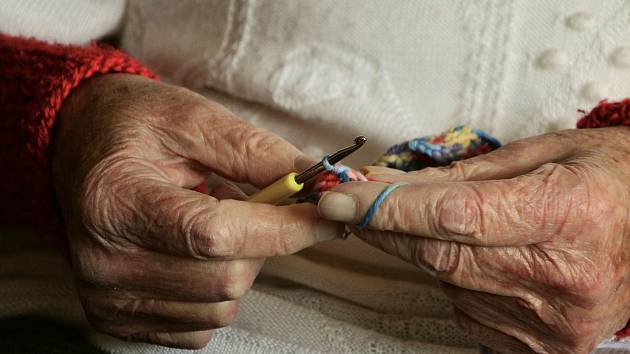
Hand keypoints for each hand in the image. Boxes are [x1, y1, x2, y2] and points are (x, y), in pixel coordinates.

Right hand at [52, 74, 341, 347]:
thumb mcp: (191, 117)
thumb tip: (312, 181)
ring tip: (215, 221)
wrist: (81, 146)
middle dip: (264, 242)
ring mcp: (109, 297)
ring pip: (220, 305)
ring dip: (240, 264)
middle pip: (226, 278)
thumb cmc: (132, 126)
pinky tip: (197, 253)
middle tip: (257, 205)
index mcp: (117, 201)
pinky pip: (200, 325)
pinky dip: (217, 291)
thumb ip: (254, 151)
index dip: (283, 228)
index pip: (216, 234)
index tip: (327, 214)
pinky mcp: (118, 318)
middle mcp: (105, 261)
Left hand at [318, 127, 629, 352]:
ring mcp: (555, 321)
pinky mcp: (545, 346)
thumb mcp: (539, 153)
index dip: (388, 209)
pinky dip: (457, 281)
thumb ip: (461, 175)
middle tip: (359, 205)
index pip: (455, 217)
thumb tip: (387, 185)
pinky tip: (483, 258)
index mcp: (570, 214)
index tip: (342, 200)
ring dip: (427, 251)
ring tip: (448, 224)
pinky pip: (467, 309)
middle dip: (388, 229)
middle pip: (441, 256)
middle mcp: (565, 277)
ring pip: (448, 283)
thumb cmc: (606, 180)